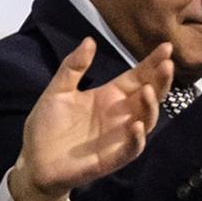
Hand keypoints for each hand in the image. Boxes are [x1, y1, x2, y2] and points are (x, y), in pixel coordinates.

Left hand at [11, 38, 172, 200]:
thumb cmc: (47, 126)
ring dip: (151, 106)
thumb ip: (73, 67)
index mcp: (110, 96)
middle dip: (161, 80)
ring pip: (146, 120)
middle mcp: (120, 115)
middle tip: (167, 64)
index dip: (152, 63)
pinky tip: (136, 125)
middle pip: (149, 95)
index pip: (137, 76)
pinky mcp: (112, 158)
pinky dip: (136, 138)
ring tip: (148, 90)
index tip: (166, 47)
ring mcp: (119, 137)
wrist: (34, 160)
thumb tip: (90, 40)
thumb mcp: (58, 91)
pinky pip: (131, 148)